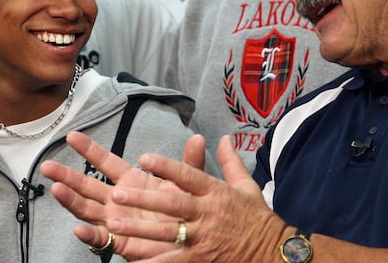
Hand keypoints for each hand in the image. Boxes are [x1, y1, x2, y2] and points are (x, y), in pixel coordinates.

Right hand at [40, 131, 205, 259]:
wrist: (190, 239)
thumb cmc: (184, 211)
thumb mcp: (186, 185)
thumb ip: (189, 164)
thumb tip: (200, 139)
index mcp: (131, 181)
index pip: (105, 162)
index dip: (89, 149)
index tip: (72, 136)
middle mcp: (117, 200)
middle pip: (87, 185)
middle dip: (66, 175)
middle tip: (47, 165)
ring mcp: (116, 220)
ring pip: (87, 209)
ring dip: (71, 200)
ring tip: (56, 189)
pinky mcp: (121, 242)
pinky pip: (102, 239)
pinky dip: (90, 235)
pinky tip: (78, 229)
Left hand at [105, 135, 287, 261]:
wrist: (273, 252)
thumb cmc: (257, 217)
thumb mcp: (246, 186)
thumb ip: (230, 162)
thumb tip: (224, 137)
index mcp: (216, 192)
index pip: (188, 176)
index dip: (166, 166)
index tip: (145, 157)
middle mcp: (207, 213)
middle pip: (172, 204)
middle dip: (144, 198)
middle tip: (118, 193)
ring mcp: (203, 237)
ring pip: (167, 232)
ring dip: (139, 228)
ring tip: (114, 222)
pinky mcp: (202, 258)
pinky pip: (174, 261)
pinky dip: (154, 262)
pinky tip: (134, 261)